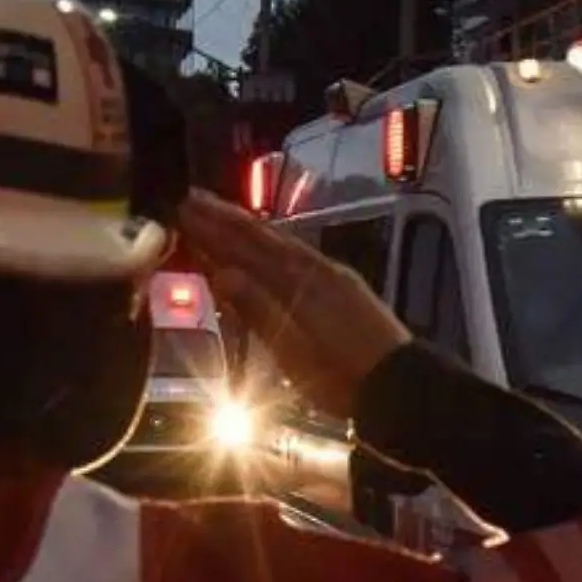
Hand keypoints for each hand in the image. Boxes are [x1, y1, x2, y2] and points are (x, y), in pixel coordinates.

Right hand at [176, 190, 408, 417]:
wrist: (399, 382)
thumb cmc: (343, 376)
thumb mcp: (295, 353)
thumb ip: (260, 310)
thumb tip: (222, 274)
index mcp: (298, 282)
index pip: (246, 247)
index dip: (212, 229)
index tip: (181, 210)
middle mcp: (314, 268)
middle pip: (262, 237)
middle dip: (225, 218)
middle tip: (190, 199)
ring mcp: (330, 274)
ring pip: (280, 241)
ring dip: (247, 227)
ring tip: (220, 214)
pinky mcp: (342, 285)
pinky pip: (297, 253)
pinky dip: (272, 243)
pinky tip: (266, 244)